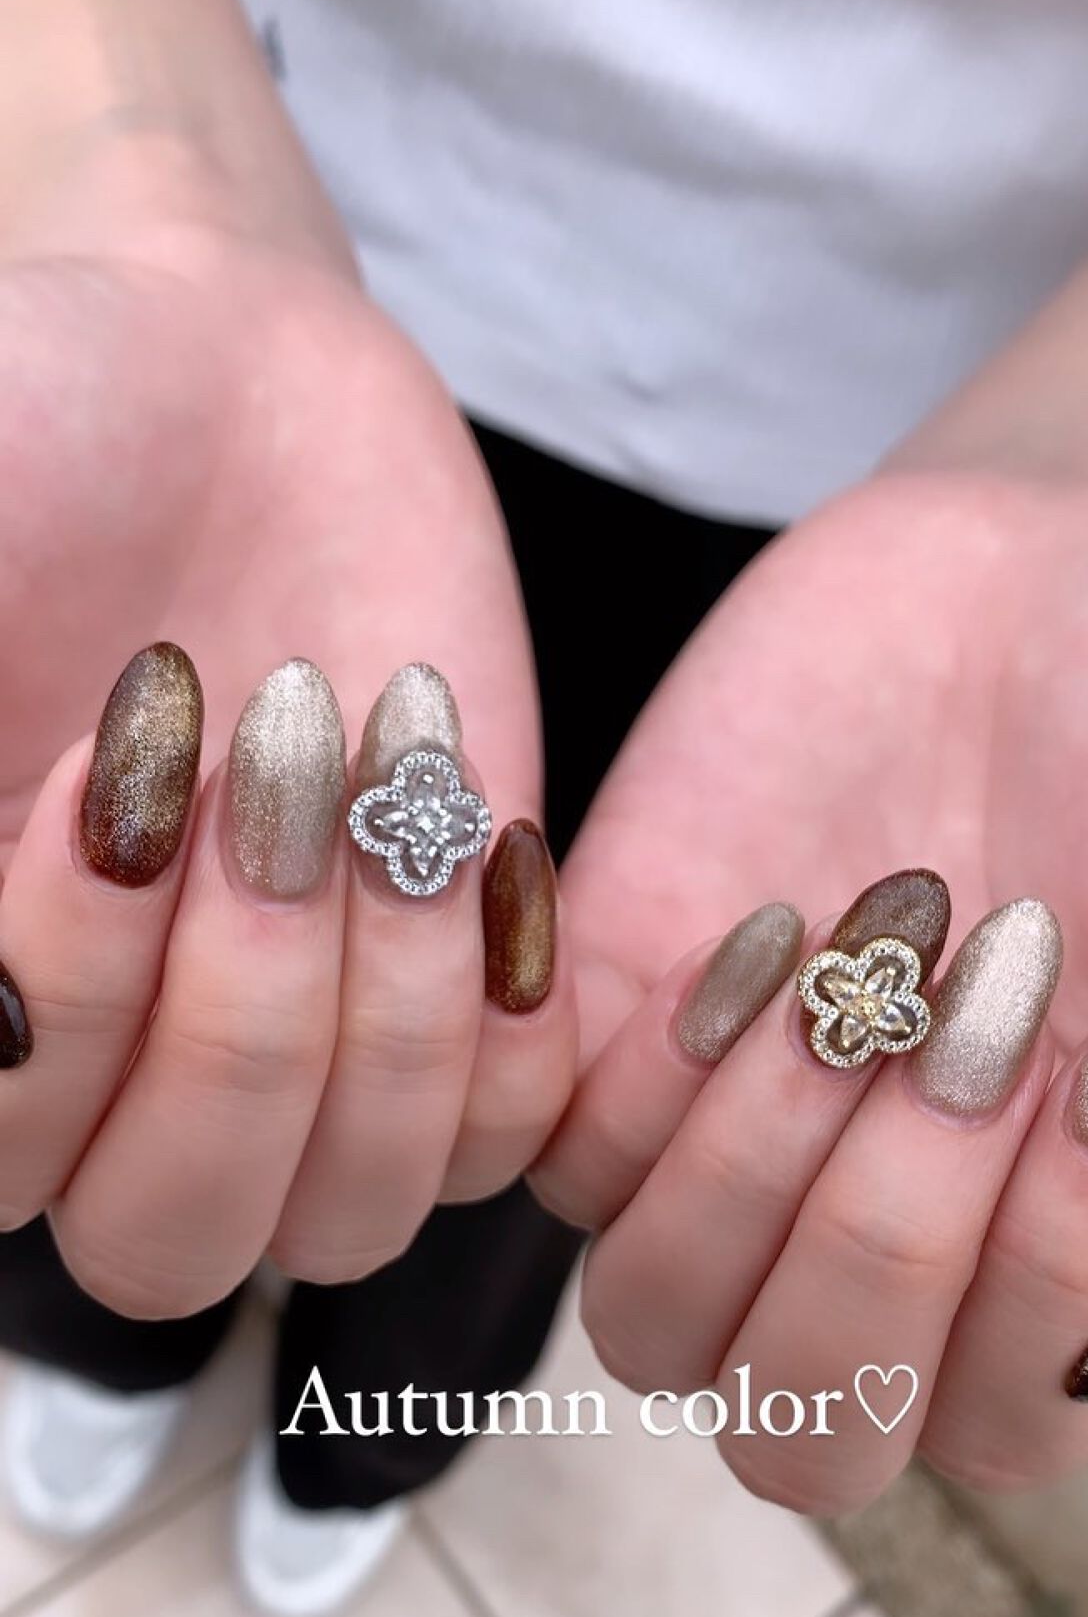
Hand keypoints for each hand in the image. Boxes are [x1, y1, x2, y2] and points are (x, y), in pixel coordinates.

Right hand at [0, 147, 573, 1313]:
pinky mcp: (445, 1012)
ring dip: (385, 1002)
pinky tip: (480, 833)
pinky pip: (502, 1138)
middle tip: (272, 774)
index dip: (64, 993)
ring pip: (347, 1212)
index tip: (107, 767)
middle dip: (237, 1021)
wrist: (215, 375)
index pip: (5, 1163)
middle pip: (168, 1240)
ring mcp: (294, 1064)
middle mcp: (117, 1079)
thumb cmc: (33, 442)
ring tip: (387, 767)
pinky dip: (507, 1006)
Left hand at [537, 470, 1087, 1507]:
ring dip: (751, 1161)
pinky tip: (761, 922)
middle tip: (977, 1010)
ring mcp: (732, 1160)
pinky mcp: (612, 1048)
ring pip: (652, 1324)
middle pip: (804, 1425)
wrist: (1019, 583)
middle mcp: (876, 1245)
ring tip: (855, 965)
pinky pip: (556, 1161)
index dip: (1051, 1272)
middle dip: (883, 1238)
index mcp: (1041, 1265)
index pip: (1002, 1420)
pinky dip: (650, 1067)